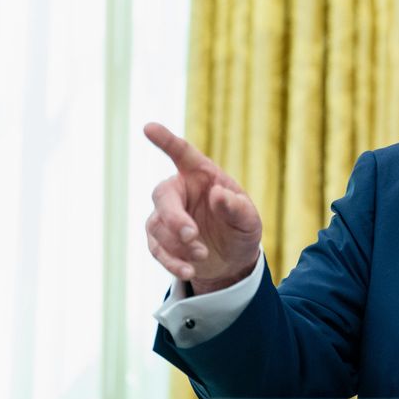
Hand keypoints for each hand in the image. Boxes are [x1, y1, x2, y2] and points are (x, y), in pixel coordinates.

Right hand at [144, 122, 261, 293]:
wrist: (232, 260)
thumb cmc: (241, 229)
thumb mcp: (249, 220)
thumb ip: (237, 207)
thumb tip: (218, 194)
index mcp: (202, 175)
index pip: (182, 153)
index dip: (166, 141)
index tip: (149, 127)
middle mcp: (180, 191)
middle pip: (162, 195)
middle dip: (175, 217)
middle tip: (192, 235)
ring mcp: (165, 215)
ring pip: (158, 226)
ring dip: (179, 244)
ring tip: (203, 255)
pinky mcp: (159, 239)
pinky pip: (156, 248)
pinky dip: (172, 261)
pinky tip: (189, 271)